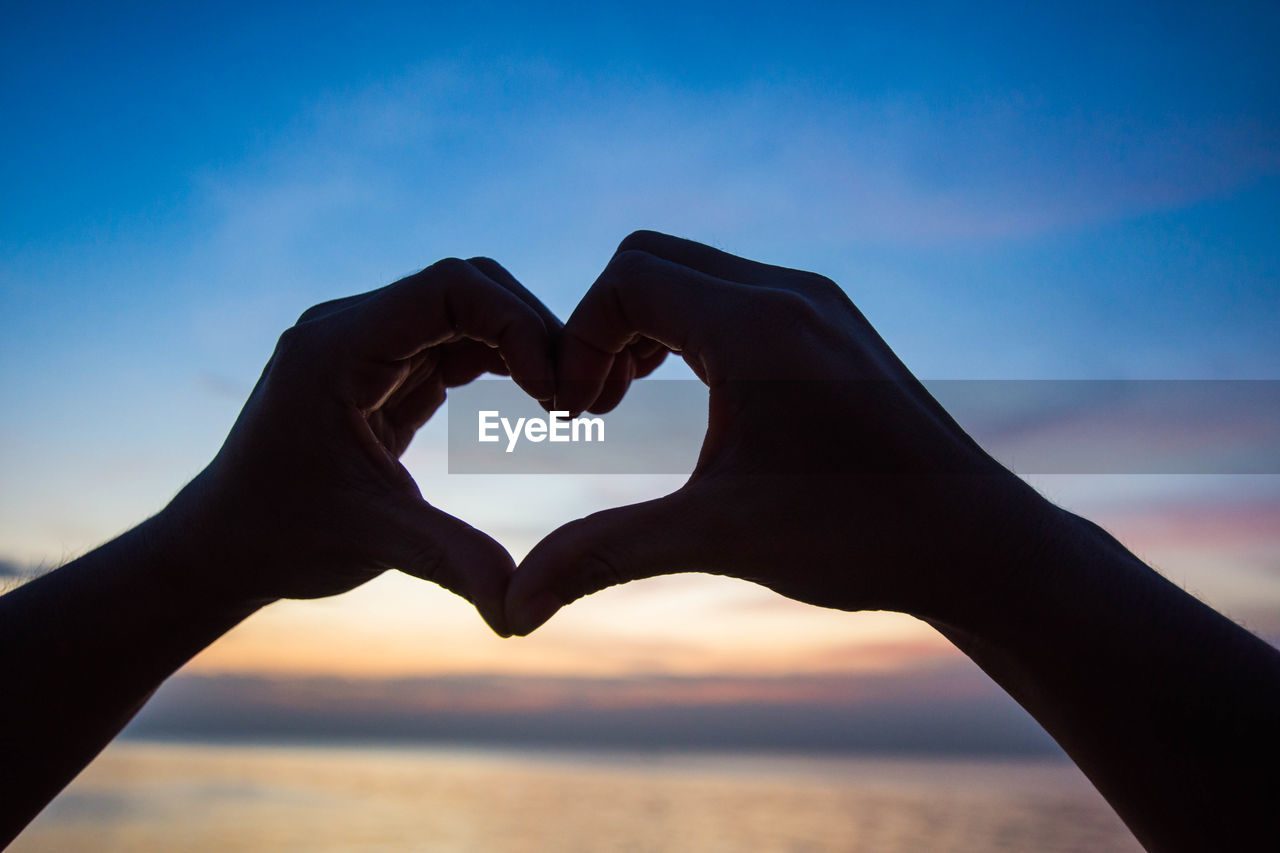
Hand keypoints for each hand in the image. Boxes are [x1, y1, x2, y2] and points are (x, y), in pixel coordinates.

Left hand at [164, 257, 556, 635]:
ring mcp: (366, 343)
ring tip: (563, 399)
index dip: (515, 323)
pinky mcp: (383, 367)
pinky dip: (501, 361)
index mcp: (335, 348)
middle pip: (465, 286)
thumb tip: (522, 613)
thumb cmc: (281, 537)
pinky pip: (454, 342)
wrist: (224, 544)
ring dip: (521, 344)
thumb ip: (453, 561)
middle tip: (573, 394)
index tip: (554, 388)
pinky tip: (535, 398)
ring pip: (466, 309)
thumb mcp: (373, 541)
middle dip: (529, 329)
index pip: (446, 288)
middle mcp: (350, 328)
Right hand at [506, 231, 1053, 634]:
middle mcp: (790, 293)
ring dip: (645, 325)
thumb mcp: (717, 538)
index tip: (579, 416)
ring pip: (694, 271)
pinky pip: (734, 292)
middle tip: (597, 406)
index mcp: (758, 327)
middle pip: (650, 257)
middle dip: (603, 325)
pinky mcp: (833, 321)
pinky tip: (692, 396)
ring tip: (631, 401)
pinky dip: (689, 328)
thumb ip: (603, 552)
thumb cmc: (858, 539)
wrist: (976, 543)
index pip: (626, 279)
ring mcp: (818, 301)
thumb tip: (513, 605)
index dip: (577, 341)